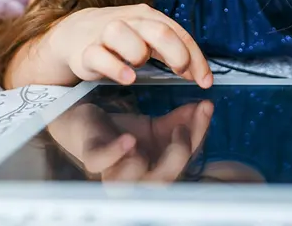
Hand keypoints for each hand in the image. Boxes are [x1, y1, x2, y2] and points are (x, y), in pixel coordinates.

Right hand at [48, 4, 212, 87]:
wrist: (75, 33)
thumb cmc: (121, 39)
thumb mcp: (149, 39)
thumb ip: (172, 52)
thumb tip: (200, 74)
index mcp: (148, 17)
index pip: (178, 33)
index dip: (196, 57)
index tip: (206, 81)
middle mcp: (129, 21)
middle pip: (158, 30)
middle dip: (176, 52)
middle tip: (181, 71)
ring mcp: (106, 34)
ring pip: (122, 33)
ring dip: (138, 53)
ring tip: (140, 67)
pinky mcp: (86, 51)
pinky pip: (99, 56)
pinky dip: (115, 67)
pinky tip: (128, 78)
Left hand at [49, 99, 213, 182]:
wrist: (85, 120)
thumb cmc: (121, 132)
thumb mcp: (155, 127)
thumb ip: (180, 121)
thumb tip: (206, 106)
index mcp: (153, 172)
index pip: (182, 161)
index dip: (198, 137)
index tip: (205, 109)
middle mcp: (133, 178)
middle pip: (161, 183)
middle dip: (179, 157)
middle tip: (183, 131)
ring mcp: (111, 169)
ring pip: (131, 184)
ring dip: (149, 165)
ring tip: (156, 138)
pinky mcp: (92, 154)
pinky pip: (100, 161)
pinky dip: (116, 153)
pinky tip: (129, 141)